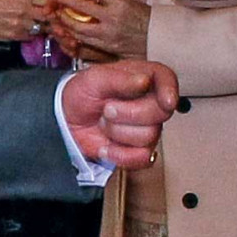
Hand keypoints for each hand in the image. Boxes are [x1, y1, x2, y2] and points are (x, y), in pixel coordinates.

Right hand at [0, 0, 50, 43]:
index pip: (48, 0)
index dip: (55, 4)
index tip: (57, 5)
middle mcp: (24, 10)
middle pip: (49, 15)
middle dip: (53, 17)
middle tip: (55, 18)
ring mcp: (20, 24)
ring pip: (43, 28)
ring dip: (45, 27)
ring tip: (44, 25)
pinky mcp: (16, 35)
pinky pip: (32, 36)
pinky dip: (34, 34)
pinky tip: (31, 30)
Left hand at [49, 0, 147, 59]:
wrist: (159, 39)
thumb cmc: (144, 19)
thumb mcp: (128, 3)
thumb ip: (107, 1)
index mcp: (120, 2)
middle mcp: (113, 18)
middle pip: (80, 9)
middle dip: (62, 1)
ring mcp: (108, 34)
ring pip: (78, 28)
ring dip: (64, 20)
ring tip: (55, 13)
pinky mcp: (107, 48)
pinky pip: (85, 42)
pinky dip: (72, 36)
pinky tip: (65, 31)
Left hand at [60, 58, 177, 170]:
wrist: (66, 120)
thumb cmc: (81, 94)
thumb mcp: (94, 78)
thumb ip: (120, 78)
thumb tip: (144, 80)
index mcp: (143, 78)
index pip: (167, 80)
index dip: (170, 91)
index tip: (166, 101)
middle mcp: (149, 102)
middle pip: (161, 113)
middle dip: (128, 113)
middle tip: (107, 109)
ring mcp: (145, 127)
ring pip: (149, 136)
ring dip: (118, 132)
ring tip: (105, 123)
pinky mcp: (138, 150)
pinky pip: (142, 158)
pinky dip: (120, 154)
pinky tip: (107, 145)